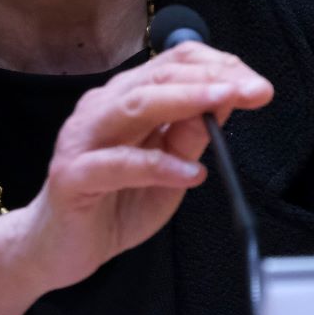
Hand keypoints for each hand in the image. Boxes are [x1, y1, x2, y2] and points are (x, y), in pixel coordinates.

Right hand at [15, 41, 273, 293]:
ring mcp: (84, 139)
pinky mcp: (73, 176)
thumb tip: (227, 103)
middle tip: (255, 89)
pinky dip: (158, 165)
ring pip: (137, 105)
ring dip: (187, 100)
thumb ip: (190, 136)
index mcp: (123, 99)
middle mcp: (102, 108)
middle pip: (160, 77)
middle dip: (213, 78)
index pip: (173, 65)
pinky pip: (119, 164)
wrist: (58, 249)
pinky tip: (190, 173)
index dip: (217, 66)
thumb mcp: (168, 170)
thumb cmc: (112, 204)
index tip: (255, 83)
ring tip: (226, 102)